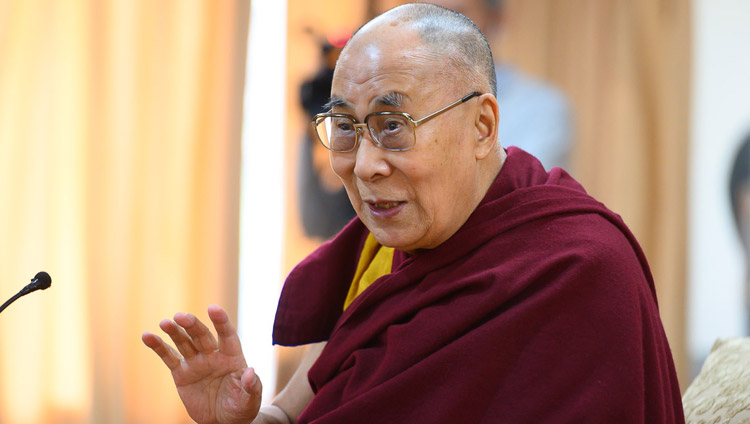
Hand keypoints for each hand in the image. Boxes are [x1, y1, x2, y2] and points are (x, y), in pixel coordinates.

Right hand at [142, 304, 261, 423]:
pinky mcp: (181, 373)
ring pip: (184, 342)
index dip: (221, 322)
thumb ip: (251, 386)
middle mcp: (213, 355)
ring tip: (166, 323)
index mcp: (232, 357)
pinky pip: (169, 357)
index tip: (213, 308)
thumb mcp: (250, 400)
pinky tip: (148, 336)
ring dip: (175, 332)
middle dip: (192, 326)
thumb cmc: (241, 407)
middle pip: (202, 336)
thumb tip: (250, 371)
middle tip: (181, 317)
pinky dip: (158, 346)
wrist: (223, 421)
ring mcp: (196, 362)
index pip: (227, 335)